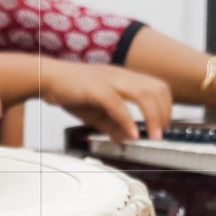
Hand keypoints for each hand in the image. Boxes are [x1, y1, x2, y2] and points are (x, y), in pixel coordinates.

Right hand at [35, 58, 173, 140]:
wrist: (48, 78)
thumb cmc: (72, 91)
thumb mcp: (98, 112)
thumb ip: (114, 125)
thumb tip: (128, 139)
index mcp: (125, 78)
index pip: (158, 86)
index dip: (167, 106)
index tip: (165, 125)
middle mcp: (121, 76)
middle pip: (156, 88)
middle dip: (165, 113)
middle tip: (161, 134)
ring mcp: (110, 80)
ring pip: (143, 94)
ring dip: (153, 117)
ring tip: (154, 137)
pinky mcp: (96, 88)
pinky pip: (118, 104)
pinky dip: (128, 120)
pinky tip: (132, 134)